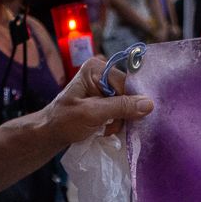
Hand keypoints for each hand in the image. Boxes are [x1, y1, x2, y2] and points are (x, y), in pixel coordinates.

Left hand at [39, 57, 154, 141]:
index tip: (127, 118)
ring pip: (127, 104)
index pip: (125, 83)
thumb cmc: (65, 121)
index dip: (129, 101)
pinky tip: (105, 128)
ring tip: (104, 128)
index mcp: (96, 68)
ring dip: (119, 121)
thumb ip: (120, 107)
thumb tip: (149, 104)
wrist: (50, 133)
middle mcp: (102, 73)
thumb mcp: (92, 114)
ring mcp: (104, 87)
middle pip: (128, 93)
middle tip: (108, 126)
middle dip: (122, 113)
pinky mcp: (105, 100)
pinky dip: (116, 123)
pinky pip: (121, 110)